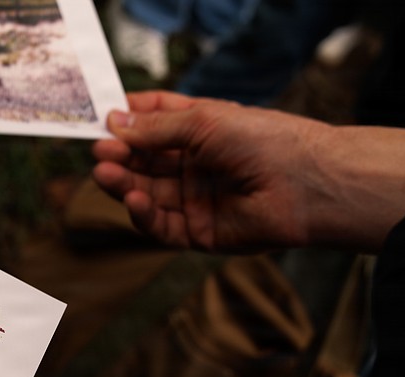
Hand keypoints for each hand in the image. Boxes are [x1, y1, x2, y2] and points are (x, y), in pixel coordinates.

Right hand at [93, 91, 335, 252]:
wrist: (305, 185)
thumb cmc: (264, 141)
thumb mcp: (203, 122)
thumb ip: (156, 127)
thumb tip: (114, 122)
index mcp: (200, 130)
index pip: (154, 121)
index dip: (127, 119)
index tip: (101, 116)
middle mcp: (195, 164)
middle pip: (144, 160)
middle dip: (120, 155)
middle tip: (99, 151)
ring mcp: (195, 199)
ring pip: (146, 192)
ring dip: (123, 184)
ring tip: (105, 173)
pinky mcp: (198, 233)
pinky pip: (161, 225)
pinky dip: (143, 213)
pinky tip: (133, 198)